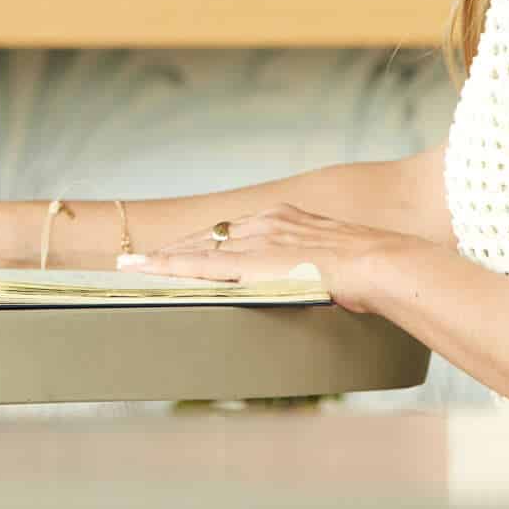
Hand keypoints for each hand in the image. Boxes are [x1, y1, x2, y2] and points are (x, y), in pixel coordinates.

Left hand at [123, 203, 419, 313]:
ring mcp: (253, 240)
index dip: (209, 240)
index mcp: (287, 218)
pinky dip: (165, 267)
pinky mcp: (245, 262)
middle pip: (209, 235)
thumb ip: (325, 269)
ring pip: (196, 248)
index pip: (236, 230)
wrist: (376, 264)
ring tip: (132, 265)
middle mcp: (265, 222)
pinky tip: (142, 270)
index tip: (190, 247)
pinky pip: (196, 264)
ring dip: (163, 257)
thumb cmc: (372, 270)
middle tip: (146, 256)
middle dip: (178, 246)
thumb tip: (336, 290)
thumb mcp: (342, 263)